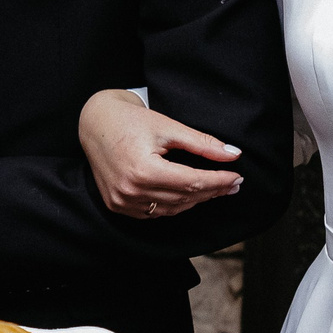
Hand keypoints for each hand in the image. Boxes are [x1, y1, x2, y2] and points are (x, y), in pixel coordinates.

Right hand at [77, 88, 244, 218]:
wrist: (94, 123)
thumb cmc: (130, 121)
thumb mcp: (168, 127)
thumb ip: (201, 143)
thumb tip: (233, 155)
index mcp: (143, 170)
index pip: (192, 182)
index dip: (218, 181)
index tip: (237, 177)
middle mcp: (131, 191)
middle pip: (184, 198)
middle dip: (212, 191)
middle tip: (234, 184)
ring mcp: (122, 202)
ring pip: (171, 208)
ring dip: (196, 200)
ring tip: (216, 189)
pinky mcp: (118, 205)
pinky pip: (154, 212)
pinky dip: (174, 205)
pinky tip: (189, 195)